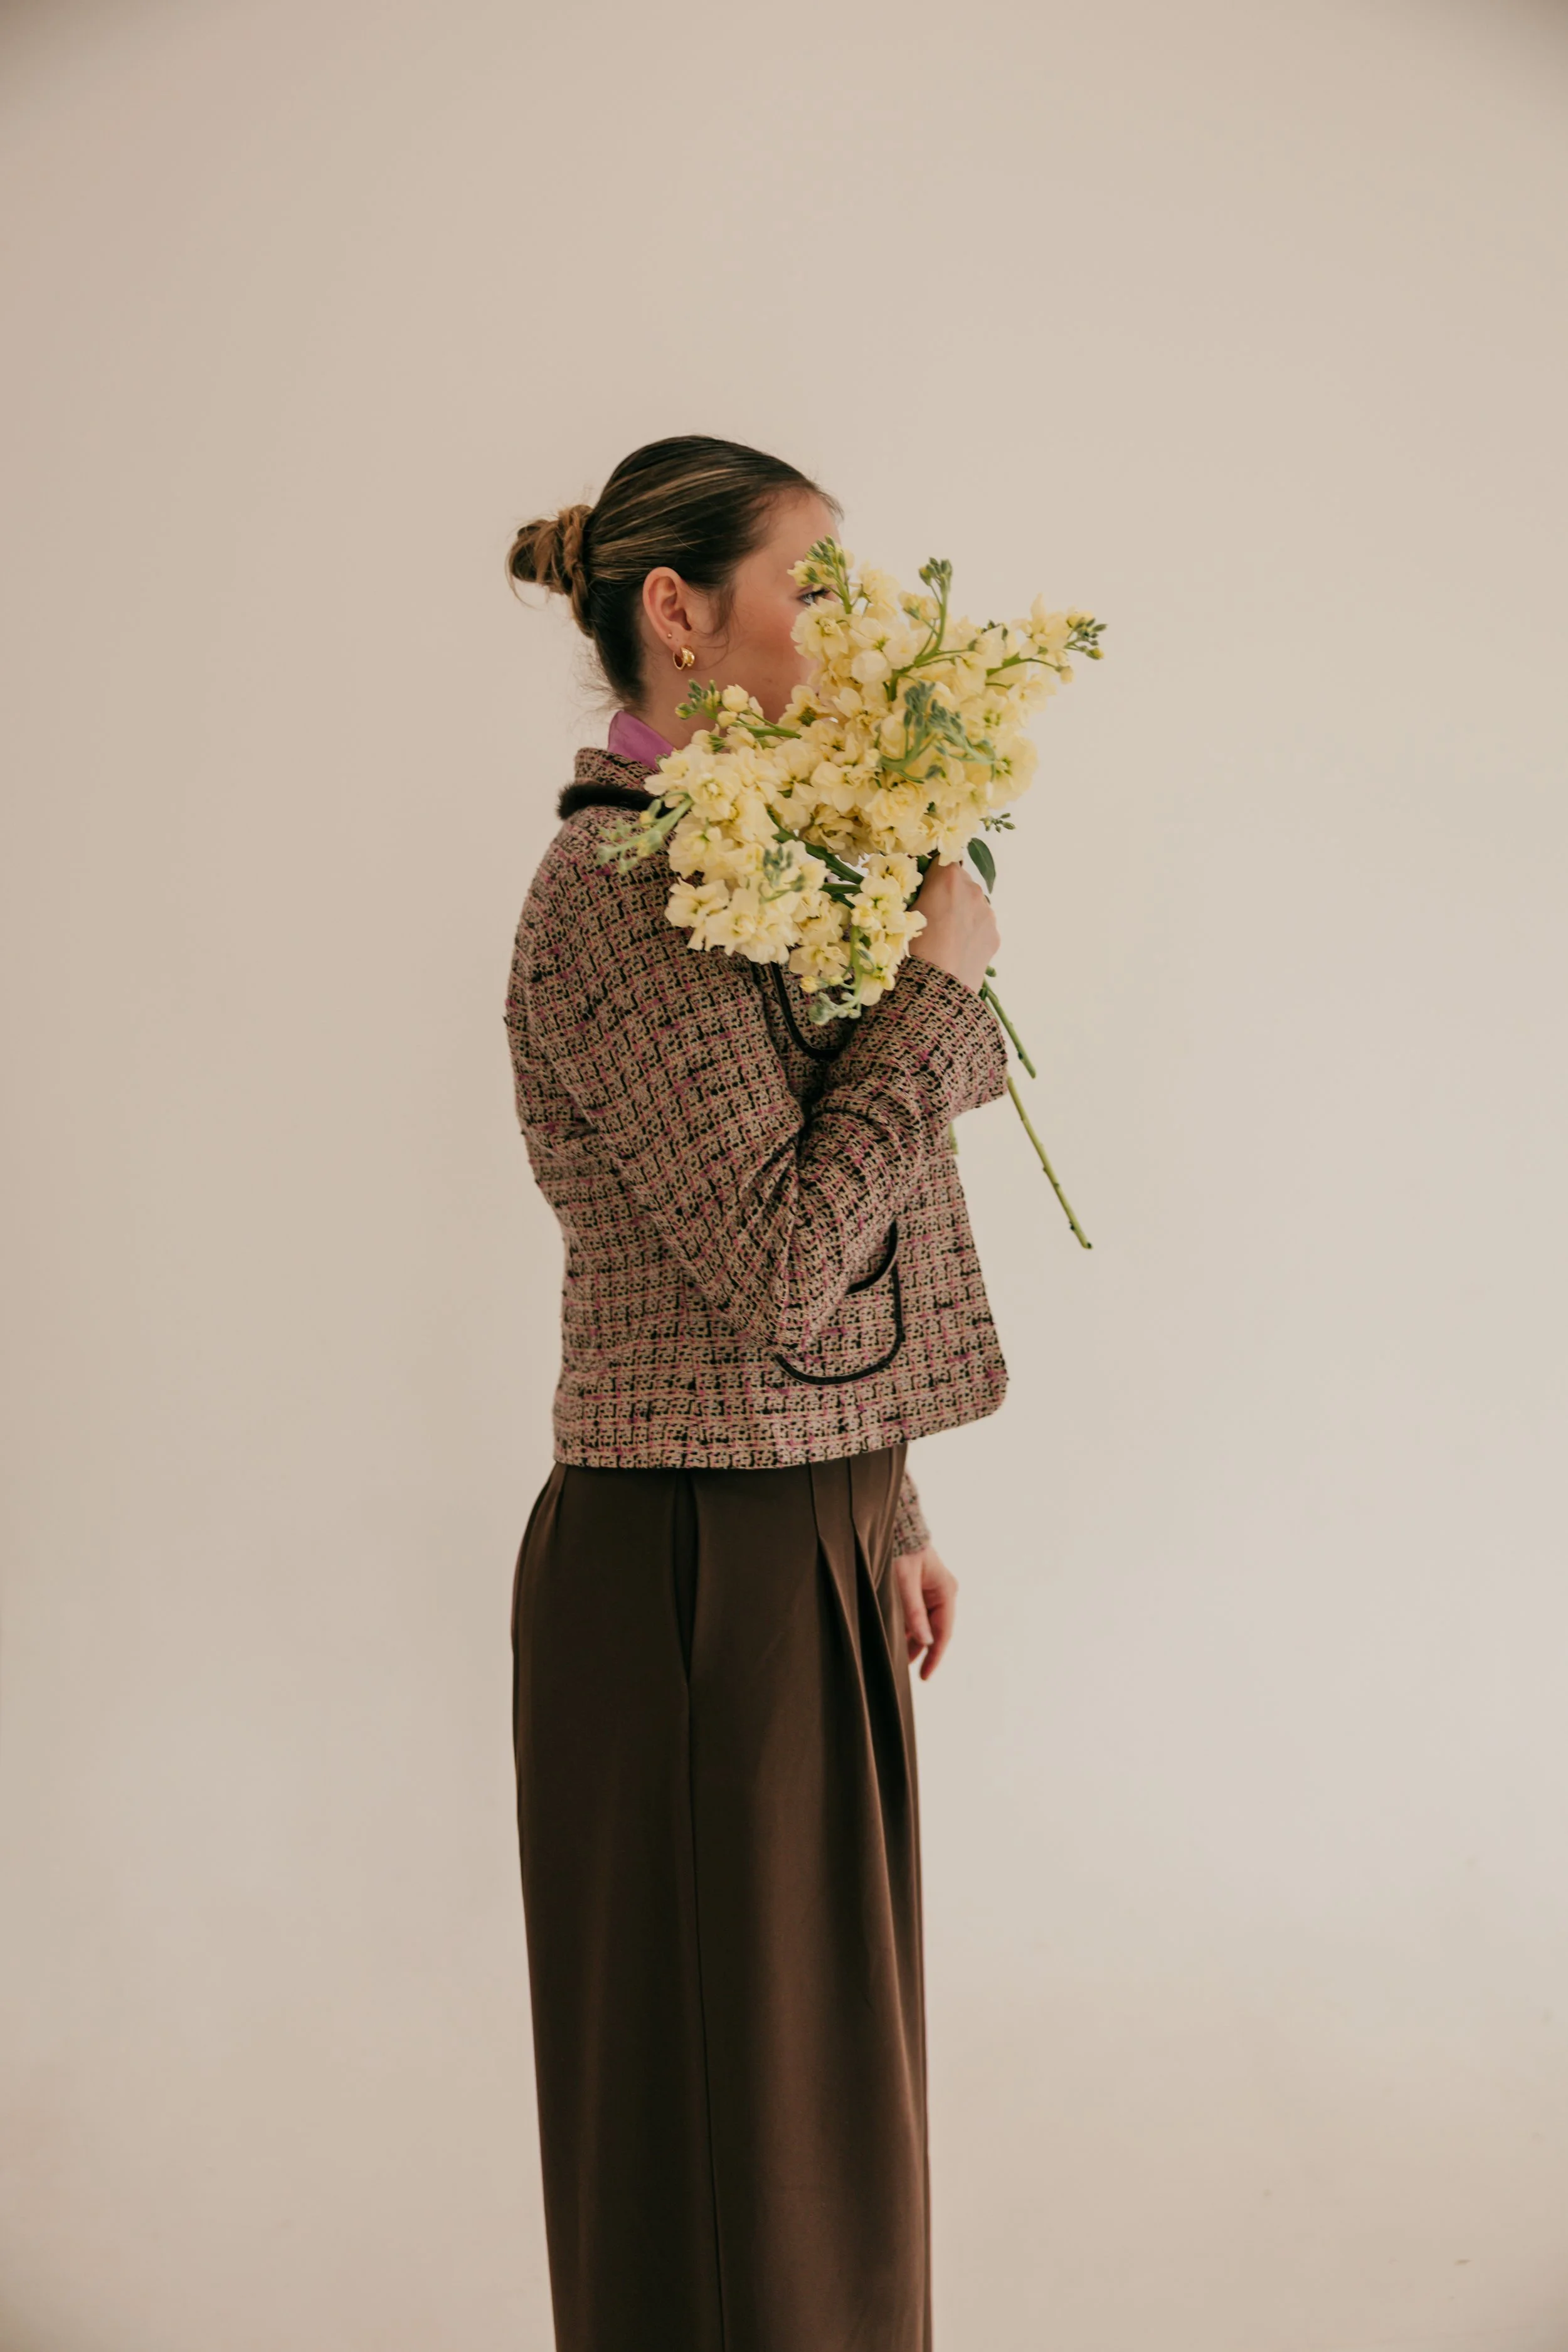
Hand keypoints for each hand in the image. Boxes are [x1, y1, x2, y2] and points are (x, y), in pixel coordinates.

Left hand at [891, 1544, 957, 1679]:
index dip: (934, 1657)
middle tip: (904, 1671)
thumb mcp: (903, 1582)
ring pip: (923, 1624)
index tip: (924, 1677)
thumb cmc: (899, 1548)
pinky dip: (906, 1627)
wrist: (894, 1524)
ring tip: (895, 1657)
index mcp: (945, 1590)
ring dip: (911, 1640)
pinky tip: (893, 1637)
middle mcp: (942, 1592)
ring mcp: (932, 1591)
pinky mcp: (920, 1590)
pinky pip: (916, 1614)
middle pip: (933, 1631)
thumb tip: (926, 1642)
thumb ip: (913, 1612)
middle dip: (920, 1650)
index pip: (943, 1632)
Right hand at [907, 859, 998, 993]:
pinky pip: (981, 927)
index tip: (921, 889)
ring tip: (943, 940)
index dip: (930, 874)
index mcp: (948, 878)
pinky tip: (955, 952)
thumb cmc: (910, 951)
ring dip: (960, 915)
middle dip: (947, 895)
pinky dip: (970, 934)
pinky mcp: (995, 936)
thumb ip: (912, 896)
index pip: (941, 861)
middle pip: (959, 882)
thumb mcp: (901, 916)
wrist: (935, 991)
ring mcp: (987, 914)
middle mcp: (973, 890)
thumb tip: (915, 891)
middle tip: (930, 919)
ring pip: (972, 905)